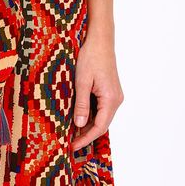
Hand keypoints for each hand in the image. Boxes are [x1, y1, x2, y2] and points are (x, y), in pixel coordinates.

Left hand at [70, 32, 123, 152]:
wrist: (100, 39)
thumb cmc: (91, 56)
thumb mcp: (82, 81)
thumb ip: (81, 104)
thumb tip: (79, 125)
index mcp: (111, 99)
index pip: (99, 127)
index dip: (85, 138)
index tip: (72, 146)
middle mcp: (116, 100)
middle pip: (101, 124)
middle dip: (85, 133)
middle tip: (68, 141)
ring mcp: (114, 95)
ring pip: (101, 116)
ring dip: (87, 123)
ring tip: (70, 131)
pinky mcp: (110, 90)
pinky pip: (101, 107)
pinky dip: (90, 113)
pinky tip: (78, 115)